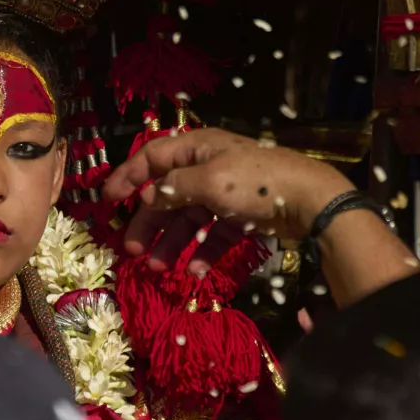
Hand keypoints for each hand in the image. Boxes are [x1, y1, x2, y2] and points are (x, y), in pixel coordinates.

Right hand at [103, 128, 353, 273]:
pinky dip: (202, 252)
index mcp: (197, 149)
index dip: (128, 177)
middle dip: (148, 222)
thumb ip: (172, 188)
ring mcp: (223, 194)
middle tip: (131, 248)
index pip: (152, 158)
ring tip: (158, 267)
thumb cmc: (255, 182)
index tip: (107, 200)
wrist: (311, 202)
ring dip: (171, 243)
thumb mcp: (208, 181)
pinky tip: (196, 270)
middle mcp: (207, 168)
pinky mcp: (240, 216)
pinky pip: (212, 234)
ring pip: (188, 219)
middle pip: (166, 195)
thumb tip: (147, 196)